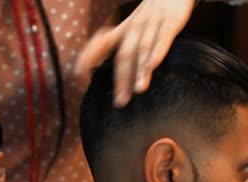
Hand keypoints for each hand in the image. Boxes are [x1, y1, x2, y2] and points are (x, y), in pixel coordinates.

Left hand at [75, 0, 195, 106]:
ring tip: (138, 91)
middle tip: (120, 103)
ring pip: (143, 49)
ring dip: (140, 70)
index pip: (101, 43)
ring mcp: (152, 24)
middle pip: (124, 55)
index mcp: (123, 29)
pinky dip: (157, 52)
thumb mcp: (132, 25)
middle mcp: (134, 27)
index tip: (78, 75)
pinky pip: (162, 39)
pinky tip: (153, 66)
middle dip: (122, 79)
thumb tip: (110, 69)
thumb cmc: (151, 12)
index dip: (89, 56)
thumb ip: (121, 45)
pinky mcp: (170, 21)